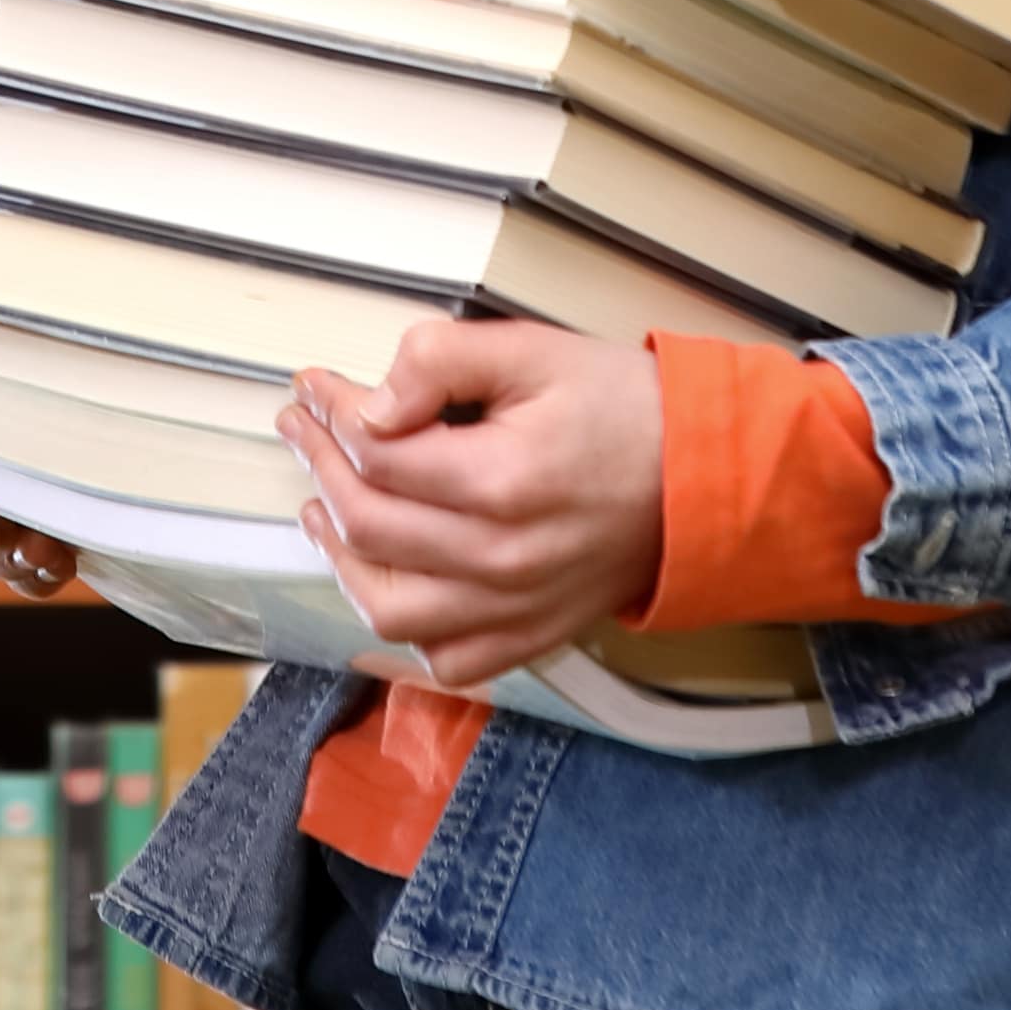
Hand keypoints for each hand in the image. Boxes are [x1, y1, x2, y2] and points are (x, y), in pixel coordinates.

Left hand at [284, 316, 667, 691]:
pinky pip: (446, 658)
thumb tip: (370, 401)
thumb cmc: (624, 410)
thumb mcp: (536, 351)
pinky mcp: (531, 636)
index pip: (376, 455)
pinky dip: (403, 628)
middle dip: (319, 468)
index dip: (330, 415)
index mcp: (503, 481)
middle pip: (367, 526)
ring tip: (322, 509)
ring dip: (340, 555)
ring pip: (388, 606)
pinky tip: (386, 578)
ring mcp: (515, 607)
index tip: (315, 387)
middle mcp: (503, 558)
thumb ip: (443, 362)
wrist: (706, 479)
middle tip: (304, 429)